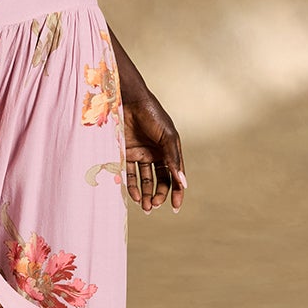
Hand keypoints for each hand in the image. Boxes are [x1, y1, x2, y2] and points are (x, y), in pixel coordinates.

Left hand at [124, 86, 186, 212]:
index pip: (175, 176)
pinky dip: (131, 186)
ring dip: (145, 194)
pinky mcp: (125, 153)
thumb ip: (173, 159)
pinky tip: (134, 196)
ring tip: (145, 206)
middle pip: (160, 181)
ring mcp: (140, 154)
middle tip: (153, 206)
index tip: (175, 208)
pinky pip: (129, 174)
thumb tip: (183, 184)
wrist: (129, 100)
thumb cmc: (152, 115)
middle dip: (158, 195)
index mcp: (169, 151)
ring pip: (145, 180)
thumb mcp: (167, 137)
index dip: (177, 192)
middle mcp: (155, 154)